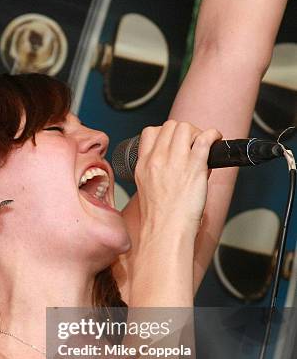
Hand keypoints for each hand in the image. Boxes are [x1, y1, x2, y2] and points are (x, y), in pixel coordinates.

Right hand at [134, 120, 221, 237]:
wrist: (166, 231)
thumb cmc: (160, 218)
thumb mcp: (149, 190)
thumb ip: (160, 172)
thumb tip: (182, 160)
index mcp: (143, 165)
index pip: (150, 133)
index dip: (165, 134)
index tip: (174, 142)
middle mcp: (157, 159)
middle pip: (170, 126)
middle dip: (183, 132)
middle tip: (191, 145)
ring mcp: (175, 161)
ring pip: (185, 128)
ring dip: (197, 133)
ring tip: (202, 146)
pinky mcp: (194, 166)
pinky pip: (205, 138)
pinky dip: (213, 135)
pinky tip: (216, 140)